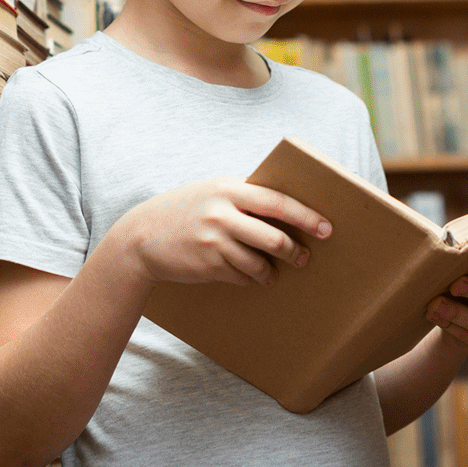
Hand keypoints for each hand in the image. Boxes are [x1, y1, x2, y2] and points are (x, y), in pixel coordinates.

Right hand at [112, 178, 331, 289]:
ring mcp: (214, 241)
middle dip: (295, 251)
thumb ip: (243, 198)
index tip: (327, 227)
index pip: (277, 202)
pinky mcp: (208, 265)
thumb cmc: (184, 211)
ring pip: (260, 263)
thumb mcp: (211, 193)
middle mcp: (222, 213)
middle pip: (274, 237)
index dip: (306, 215)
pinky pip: (242, 276)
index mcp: (228, 189)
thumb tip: (287, 212)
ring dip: (272, 271)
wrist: (140, 236)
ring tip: (274, 273)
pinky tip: (250, 276)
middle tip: (304, 257)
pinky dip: (251, 278)